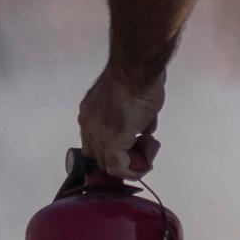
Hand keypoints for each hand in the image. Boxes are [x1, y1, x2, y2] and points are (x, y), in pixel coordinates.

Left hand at [75, 62, 165, 182]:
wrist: (137, 68)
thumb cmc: (137, 76)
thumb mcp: (133, 99)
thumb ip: (135, 118)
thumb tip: (145, 131)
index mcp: (90, 113)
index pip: (94, 142)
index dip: (113, 149)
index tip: (131, 150)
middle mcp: (89, 125)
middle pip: (101, 156)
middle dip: (125, 157)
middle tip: (146, 150)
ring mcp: (99, 135)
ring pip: (111, 164)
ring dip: (133, 163)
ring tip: (150, 149)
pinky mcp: (113, 143)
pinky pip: (119, 169)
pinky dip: (134, 171)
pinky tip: (146, 162)